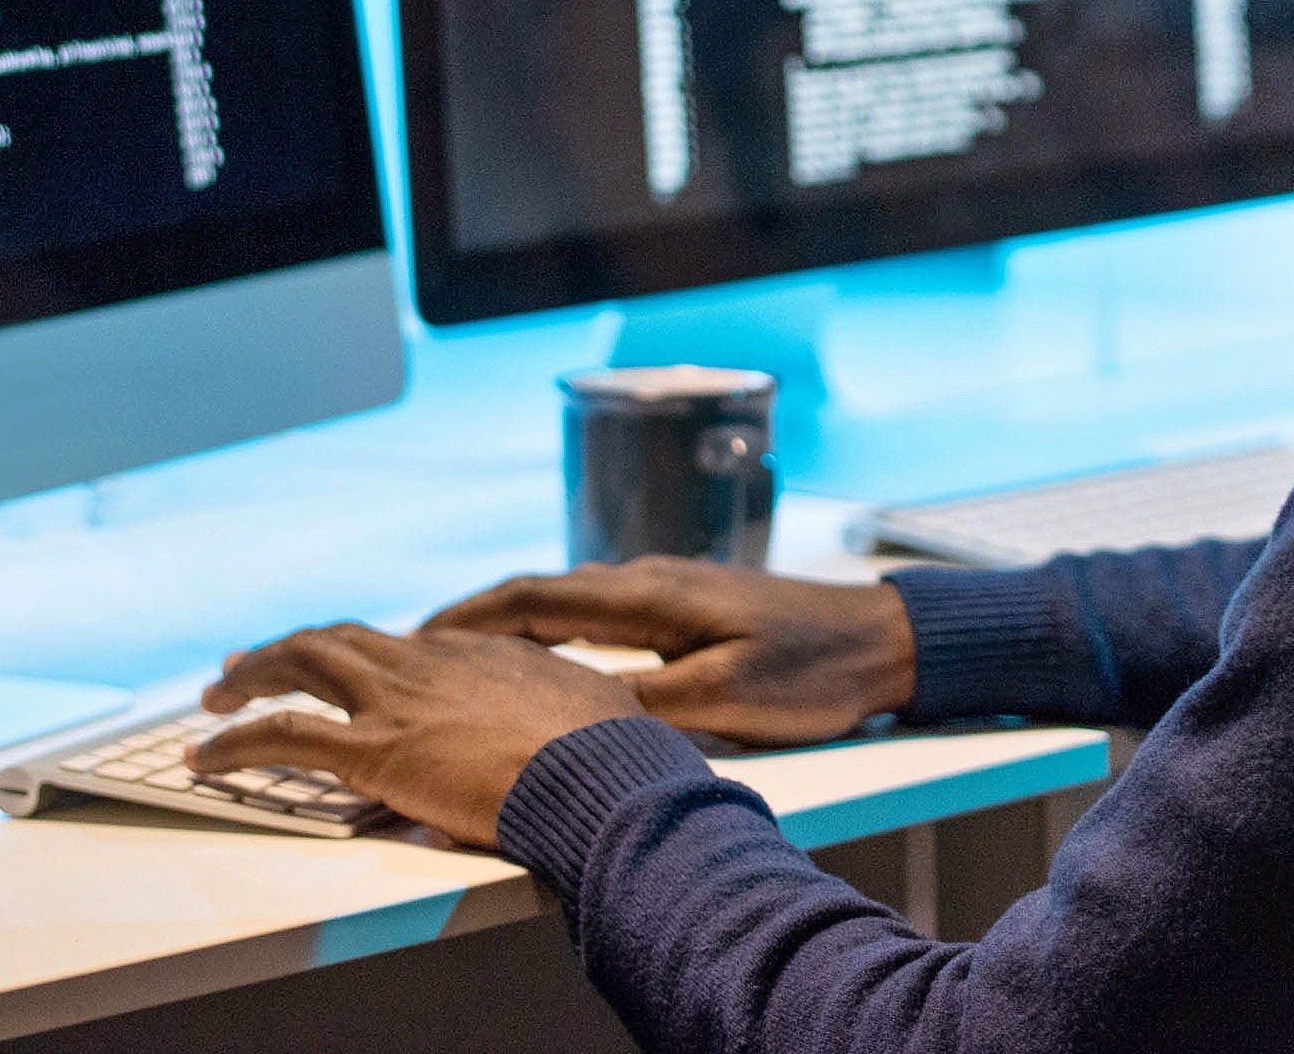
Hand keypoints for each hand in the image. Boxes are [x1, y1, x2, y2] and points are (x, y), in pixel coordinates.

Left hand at [192, 624, 645, 848]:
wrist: (601, 773)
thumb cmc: (612, 755)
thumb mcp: (596, 714)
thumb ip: (568, 717)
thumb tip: (584, 740)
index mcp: (483, 652)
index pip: (406, 645)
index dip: (365, 654)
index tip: (343, 667)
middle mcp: (432, 660)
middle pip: (341, 638)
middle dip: (290, 650)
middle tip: (249, 665)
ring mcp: (399, 699)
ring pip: (302, 661)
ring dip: (253, 674)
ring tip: (216, 695)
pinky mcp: (374, 748)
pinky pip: (281, 734)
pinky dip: (234, 743)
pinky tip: (204, 759)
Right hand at [425, 559, 917, 747]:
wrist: (882, 638)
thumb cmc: (813, 671)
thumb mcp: (730, 697)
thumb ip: (649, 705)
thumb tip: (566, 713)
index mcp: (652, 595)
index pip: (537, 597)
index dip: (470, 617)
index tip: (414, 639)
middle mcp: (652, 579)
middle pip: (541, 593)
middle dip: (473, 619)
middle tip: (412, 651)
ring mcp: (671, 589)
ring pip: (569, 600)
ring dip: (511, 624)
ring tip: (459, 658)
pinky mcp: (689, 607)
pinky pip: (600, 611)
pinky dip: (554, 629)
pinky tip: (544, 658)